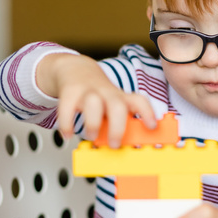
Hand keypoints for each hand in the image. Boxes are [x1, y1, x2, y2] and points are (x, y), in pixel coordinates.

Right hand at [37, 53, 155, 146]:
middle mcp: (106, 94)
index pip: (138, 101)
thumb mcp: (112, 104)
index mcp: (120, 98)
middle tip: (114, 144)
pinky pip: (67, 107)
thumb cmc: (98, 95)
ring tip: (91, 135)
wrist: (75, 70)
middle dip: (117, 127)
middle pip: (116, 105)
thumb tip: (127, 147)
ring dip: (92, 123)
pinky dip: (66, 124)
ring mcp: (88, 92)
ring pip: (93, 103)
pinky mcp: (70, 92)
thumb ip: (118, 122)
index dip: (147, 113)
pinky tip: (67, 134)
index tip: (151, 126)